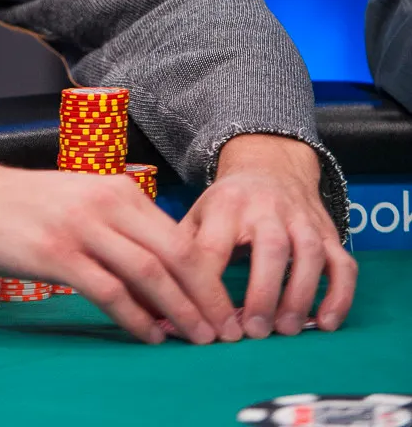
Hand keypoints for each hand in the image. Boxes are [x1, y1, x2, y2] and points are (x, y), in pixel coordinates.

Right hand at [0, 147, 239, 344]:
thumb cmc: (25, 204)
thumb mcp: (80, 201)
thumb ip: (119, 228)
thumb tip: (162, 278)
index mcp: (117, 189)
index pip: (180, 236)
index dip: (209, 276)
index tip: (225, 307)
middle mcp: (106, 203)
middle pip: (176, 255)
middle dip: (207, 298)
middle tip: (226, 332)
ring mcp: (81, 228)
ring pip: (149, 274)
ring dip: (180, 312)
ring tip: (197, 339)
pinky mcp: (56, 253)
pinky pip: (109, 292)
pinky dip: (136, 319)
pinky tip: (149, 336)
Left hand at [179, 134, 357, 337]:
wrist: (269, 164)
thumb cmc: (227, 203)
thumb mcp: (198, 213)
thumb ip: (180, 249)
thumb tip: (153, 296)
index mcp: (225, 205)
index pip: (213, 245)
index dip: (208, 285)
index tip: (207, 322)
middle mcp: (266, 208)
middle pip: (270, 246)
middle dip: (263, 291)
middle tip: (254, 331)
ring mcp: (301, 219)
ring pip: (308, 254)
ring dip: (300, 294)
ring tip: (286, 330)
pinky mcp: (328, 233)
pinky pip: (342, 263)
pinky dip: (339, 294)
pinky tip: (326, 323)